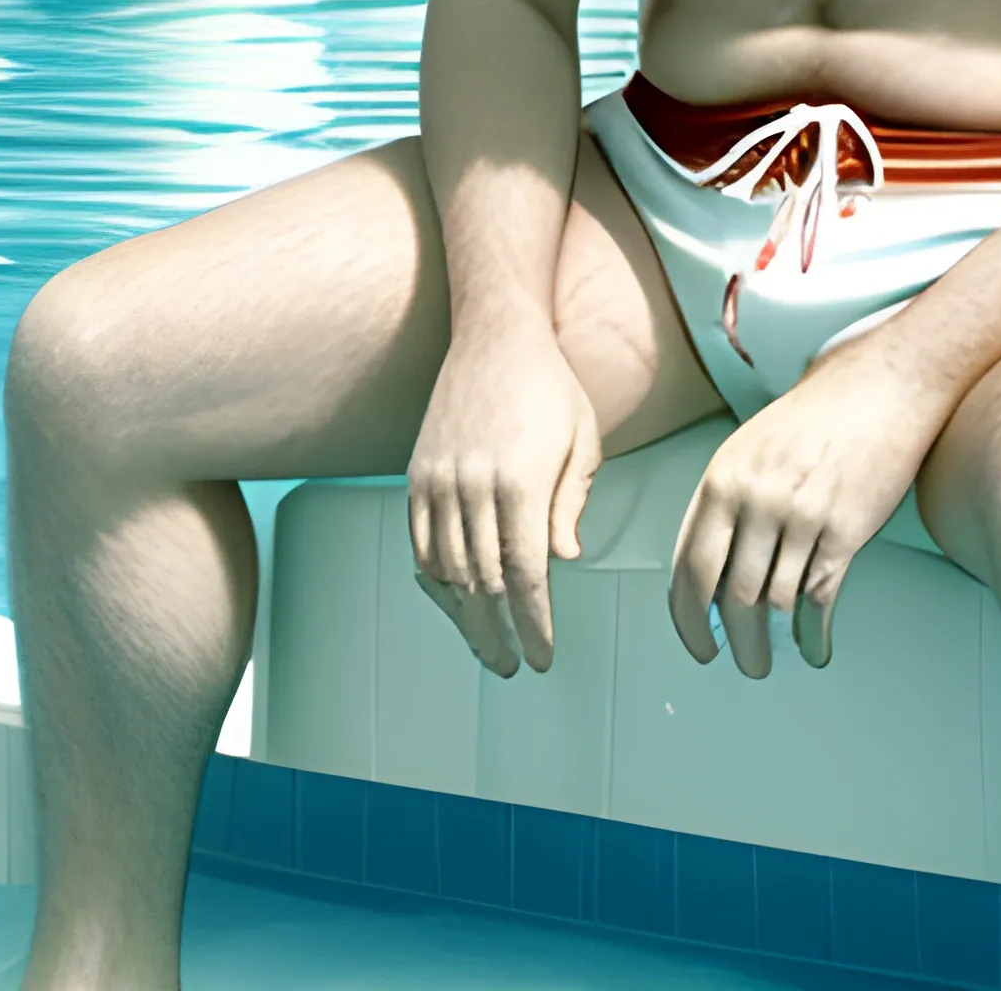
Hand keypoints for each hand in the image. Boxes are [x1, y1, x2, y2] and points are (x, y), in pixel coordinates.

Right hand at [407, 328, 601, 676]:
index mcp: (519, 481)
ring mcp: (436, 481)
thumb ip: (570, 503)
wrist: (496, 337)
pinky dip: (434, 581)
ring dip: (464, 616)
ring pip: (444, 571)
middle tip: (515, 664)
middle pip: (480, 583)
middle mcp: (471, 485)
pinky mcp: (416, 475)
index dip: (532, 622)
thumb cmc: (550, 388)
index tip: (542, 655)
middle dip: (499, 632)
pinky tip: (453, 601)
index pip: (523, 574)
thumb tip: (563, 560)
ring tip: (486, 644)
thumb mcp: (584, 441)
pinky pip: (418, 545)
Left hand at [668, 339, 949, 676]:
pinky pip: (821, 596)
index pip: (690, 569)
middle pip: (733, 598)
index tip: (698, 644)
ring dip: (771, 644)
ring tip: (772, 659)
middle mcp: (757, 499)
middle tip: (742, 663)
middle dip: (734, 644)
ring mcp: (802, 515)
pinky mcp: (846, 528)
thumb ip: (725, 505)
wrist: (880, 387)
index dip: (690, 619)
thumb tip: (711, 575)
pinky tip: (814, 647)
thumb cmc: (814, 417)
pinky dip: (813, 633)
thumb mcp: (748, 449)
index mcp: (723, 479)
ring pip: (775, 604)